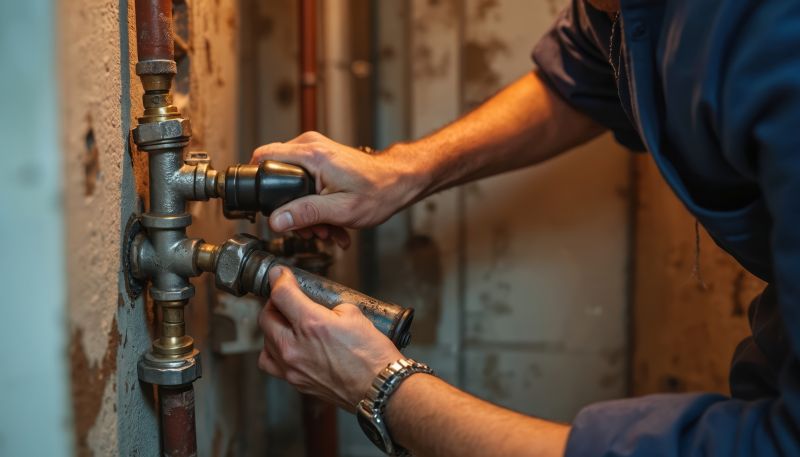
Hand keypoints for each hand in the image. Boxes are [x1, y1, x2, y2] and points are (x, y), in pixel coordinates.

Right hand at [251, 131, 420, 248]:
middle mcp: (310, 147)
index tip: (264, 206)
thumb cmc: (378, 191)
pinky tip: (332, 223)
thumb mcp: (339, 210)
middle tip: (310, 228)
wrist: (400, 183)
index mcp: (310, 154)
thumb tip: (277, 220)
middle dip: (291, 210)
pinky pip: (306, 183)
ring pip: (293, 184)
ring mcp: (316, 152)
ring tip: (327, 229)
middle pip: (277, 176)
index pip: (263, 157)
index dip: (257, 183)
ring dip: (307, 212)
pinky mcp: (322, 160)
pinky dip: (316, 205)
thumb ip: (305, 214)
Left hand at [257, 266, 403, 410]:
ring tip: (286, 325)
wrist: (380, 388)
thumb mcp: (354, 315)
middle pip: (266, 317)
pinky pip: (272, 363)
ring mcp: (293, 367)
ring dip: (272, 328)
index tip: (280, 276)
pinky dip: (274, 352)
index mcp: (312, 324)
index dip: (279, 279)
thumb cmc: (372, 354)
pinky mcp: (296, 382)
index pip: (281, 294)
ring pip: (265, 341)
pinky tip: (286, 347)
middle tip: (286, 300)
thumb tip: (319, 305)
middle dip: (274, 304)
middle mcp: (296, 347)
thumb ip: (330, 306)